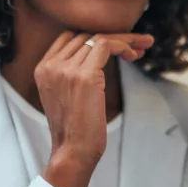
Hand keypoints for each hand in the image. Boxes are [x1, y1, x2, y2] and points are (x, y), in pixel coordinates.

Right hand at [35, 30, 152, 186]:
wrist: (73, 151)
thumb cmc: (76, 130)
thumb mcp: (66, 95)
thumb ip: (72, 74)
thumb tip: (98, 59)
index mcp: (42, 68)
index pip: (70, 37)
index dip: (95, 36)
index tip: (118, 43)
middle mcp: (51, 65)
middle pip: (86, 34)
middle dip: (116, 35)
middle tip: (140, 42)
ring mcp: (66, 68)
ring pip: (99, 37)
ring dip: (126, 39)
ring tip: (145, 46)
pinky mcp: (85, 75)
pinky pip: (107, 45)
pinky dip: (124, 46)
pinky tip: (134, 56)